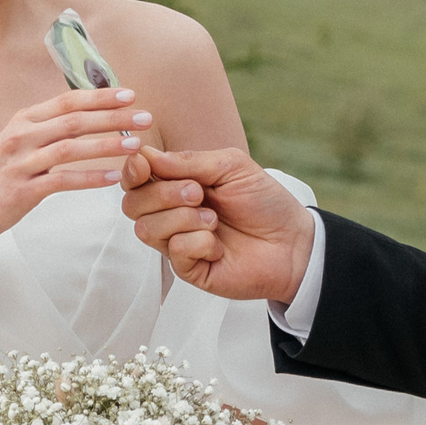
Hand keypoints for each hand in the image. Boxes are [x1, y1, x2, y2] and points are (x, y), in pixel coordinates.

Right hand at [0, 86, 151, 245]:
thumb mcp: (16, 143)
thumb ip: (46, 129)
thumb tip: (84, 115)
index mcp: (23, 121)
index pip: (67, 101)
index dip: (99, 96)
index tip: (129, 94)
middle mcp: (21, 137)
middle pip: (74, 121)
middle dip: (114, 117)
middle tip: (145, 116)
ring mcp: (21, 163)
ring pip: (71, 148)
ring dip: (107, 145)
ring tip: (137, 145)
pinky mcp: (22, 191)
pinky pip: (62, 182)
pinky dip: (90, 179)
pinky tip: (114, 178)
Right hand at [118, 146, 313, 302]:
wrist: (292, 242)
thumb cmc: (264, 202)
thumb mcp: (230, 167)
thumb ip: (188, 161)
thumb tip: (144, 155)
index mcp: (176, 184)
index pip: (135, 178)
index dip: (132, 171)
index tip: (145, 166)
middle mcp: (170, 214)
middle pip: (132, 204)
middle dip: (162, 194)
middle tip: (198, 193)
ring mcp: (176, 243)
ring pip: (146, 229)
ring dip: (182, 219)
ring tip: (214, 220)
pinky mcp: (188, 269)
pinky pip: (174, 251)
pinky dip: (199, 243)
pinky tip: (219, 245)